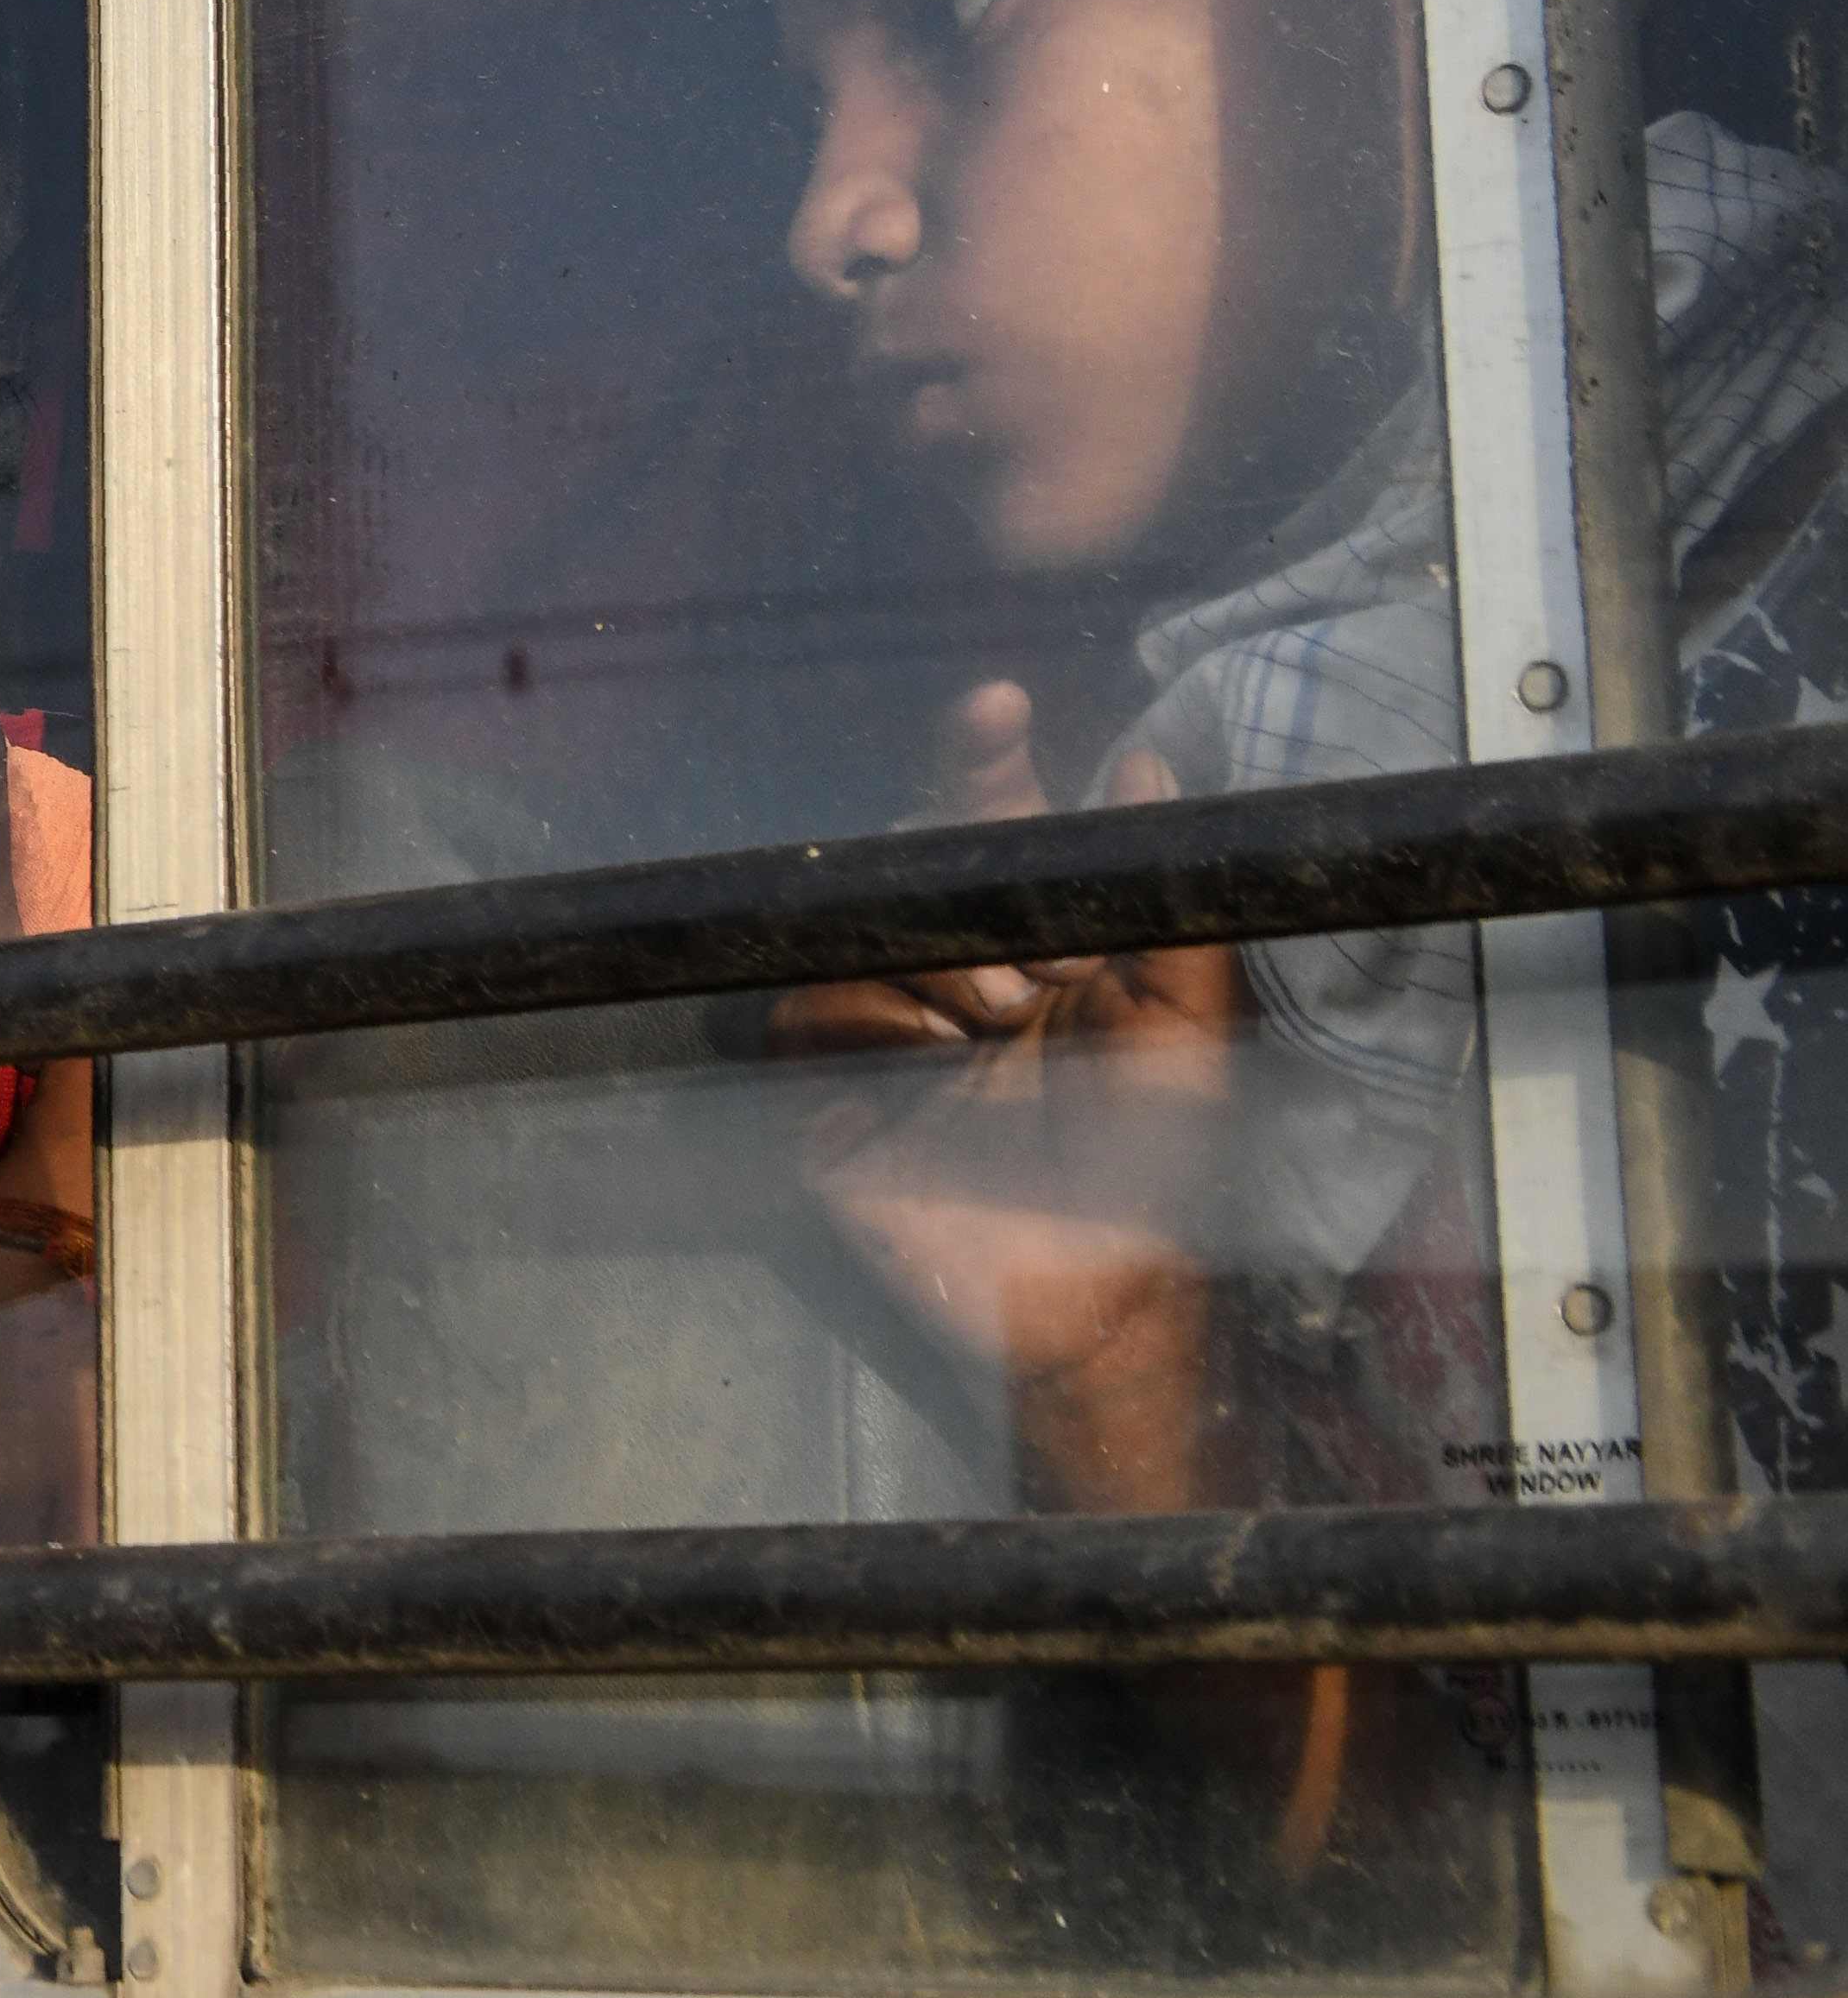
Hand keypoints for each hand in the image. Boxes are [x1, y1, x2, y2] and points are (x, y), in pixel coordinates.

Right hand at [768, 681, 1240, 1508]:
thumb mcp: (1189, 1027)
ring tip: (997, 1029)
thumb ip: (1172, 903)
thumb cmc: (1153, 1164)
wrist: (1093, 1290)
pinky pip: (808, 1007)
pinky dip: (866, 1017)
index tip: (1000, 707)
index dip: (986, 762)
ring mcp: (886, 1029)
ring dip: (932, 964)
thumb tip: (1146, 765)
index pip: (995, 829)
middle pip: (910, 861)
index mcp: (1036, 946)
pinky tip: (925, 1060)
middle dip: (965, 883)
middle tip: (1036, 973)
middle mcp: (953, 972)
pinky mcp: (826, 1088)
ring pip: (857, 930)